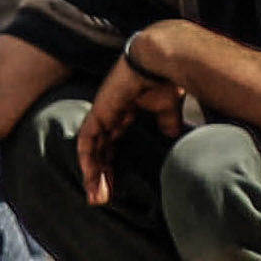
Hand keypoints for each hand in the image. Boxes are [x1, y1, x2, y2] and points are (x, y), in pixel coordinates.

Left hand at [74, 46, 187, 206]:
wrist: (161, 61)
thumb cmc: (167, 79)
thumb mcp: (168, 109)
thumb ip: (168, 123)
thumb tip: (173, 136)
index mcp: (125, 110)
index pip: (112, 142)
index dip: (111, 164)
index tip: (113, 186)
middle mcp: (110, 113)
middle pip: (100, 150)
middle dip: (101, 176)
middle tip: (101, 199)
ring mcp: (102, 112)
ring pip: (91, 150)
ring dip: (93, 175)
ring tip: (96, 198)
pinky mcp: (99, 112)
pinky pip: (87, 141)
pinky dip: (88, 161)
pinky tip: (91, 178)